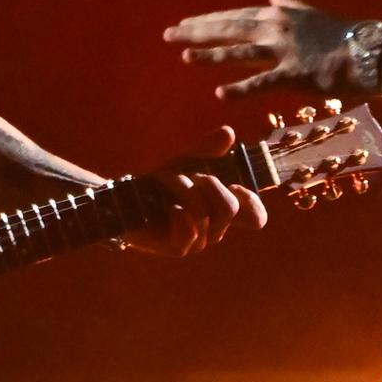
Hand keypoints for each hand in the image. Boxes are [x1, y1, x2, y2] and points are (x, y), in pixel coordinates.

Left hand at [120, 127, 271, 255]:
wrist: (126, 201)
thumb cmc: (159, 185)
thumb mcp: (184, 162)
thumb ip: (206, 149)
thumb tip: (228, 133)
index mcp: (223, 210)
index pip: (255, 217)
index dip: (252, 201)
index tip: (234, 183)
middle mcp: (215, 228)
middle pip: (230, 208)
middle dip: (209, 184)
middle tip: (190, 177)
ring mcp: (198, 240)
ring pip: (204, 213)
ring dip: (183, 190)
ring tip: (167, 185)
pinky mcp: (178, 248)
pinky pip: (190, 230)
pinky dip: (179, 213)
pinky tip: (168, 208)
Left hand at [166, 0, 373, 101]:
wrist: (368, 51)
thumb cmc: (340, 34)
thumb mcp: (309, 13)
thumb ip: (287, 2)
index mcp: (277, 15)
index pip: (234, 17)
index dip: (207, 21)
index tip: (183, 23)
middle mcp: (275, 29)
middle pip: (229, 29)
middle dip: (197, 32)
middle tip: (169, 35)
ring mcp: (284, 51)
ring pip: (240, 52)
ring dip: (212, 55)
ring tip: (185, 57)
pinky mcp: (294, 74)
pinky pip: (263, 81)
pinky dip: (242, 88)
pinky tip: (220, 92)